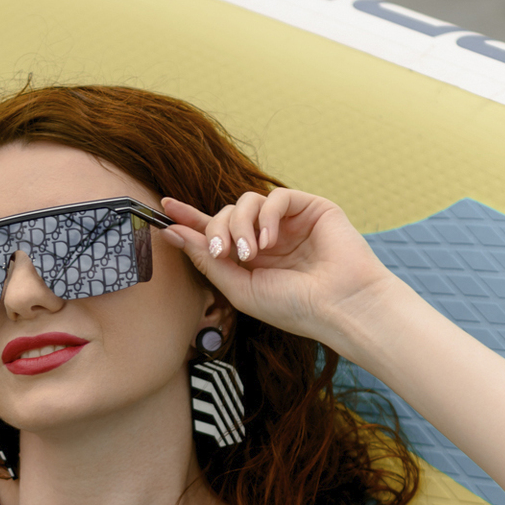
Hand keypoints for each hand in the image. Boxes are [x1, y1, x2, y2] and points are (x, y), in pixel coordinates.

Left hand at [160, 188, 396, 351]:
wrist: (341, 306)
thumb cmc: (295, 308)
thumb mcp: (241, 290)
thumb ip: (209, 261)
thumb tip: (175, 234)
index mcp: (251, 260)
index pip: (215, 233)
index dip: (190, 220)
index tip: (164, 209)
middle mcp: (267, 238)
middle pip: (226, 215)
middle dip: (217, 231)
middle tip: (224, 255)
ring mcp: (288, 222)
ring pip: (246, 202)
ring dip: (240, 226)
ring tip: (251, 253)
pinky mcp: (309, 207)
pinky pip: (275, 197)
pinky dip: (266, 217)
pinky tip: (270, 242)